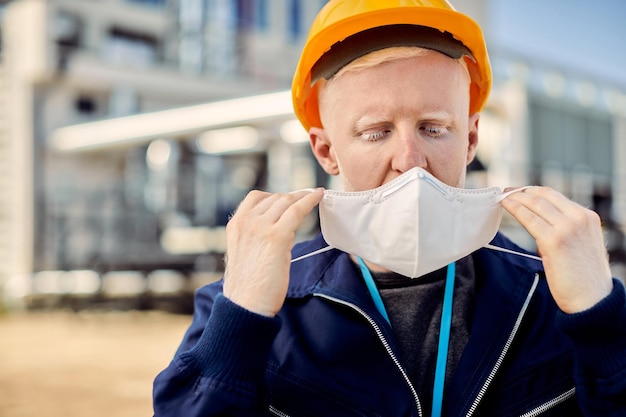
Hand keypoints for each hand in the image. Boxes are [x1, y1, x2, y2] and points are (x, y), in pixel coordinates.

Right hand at [223, 188, 323, 316]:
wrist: (246, 305)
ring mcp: (261, 227)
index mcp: (236, 225)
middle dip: (293, 199)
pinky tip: (319, 195)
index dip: (276, 196)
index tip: (289, 199)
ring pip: (287, 202)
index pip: (256, 197)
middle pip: (275, 198)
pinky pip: (297, 210)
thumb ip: (255, 236)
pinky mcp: (277, 236)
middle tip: (307, 200)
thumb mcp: (245, 253)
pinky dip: (310, 200)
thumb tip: (279, 229)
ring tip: (315, 197)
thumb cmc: (248, 286)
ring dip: (303, 198)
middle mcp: (246, 221)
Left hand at [501, 186, 612, 313]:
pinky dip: (515, 210)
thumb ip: (562, 228)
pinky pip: (529, 219)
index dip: (532, 191)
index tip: (518, 191)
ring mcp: (568, 228)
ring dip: (515, 198)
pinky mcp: (554, 241)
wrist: (592, 299)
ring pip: (535, 204)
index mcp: (587, 217)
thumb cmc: (582, 276)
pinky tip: (505, 207)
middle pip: (543, 196)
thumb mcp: (578, 243)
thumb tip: (536, 221)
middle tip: (505, 192)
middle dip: (521, 192)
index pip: (554, 195)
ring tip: (502, 198)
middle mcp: (579, 218)